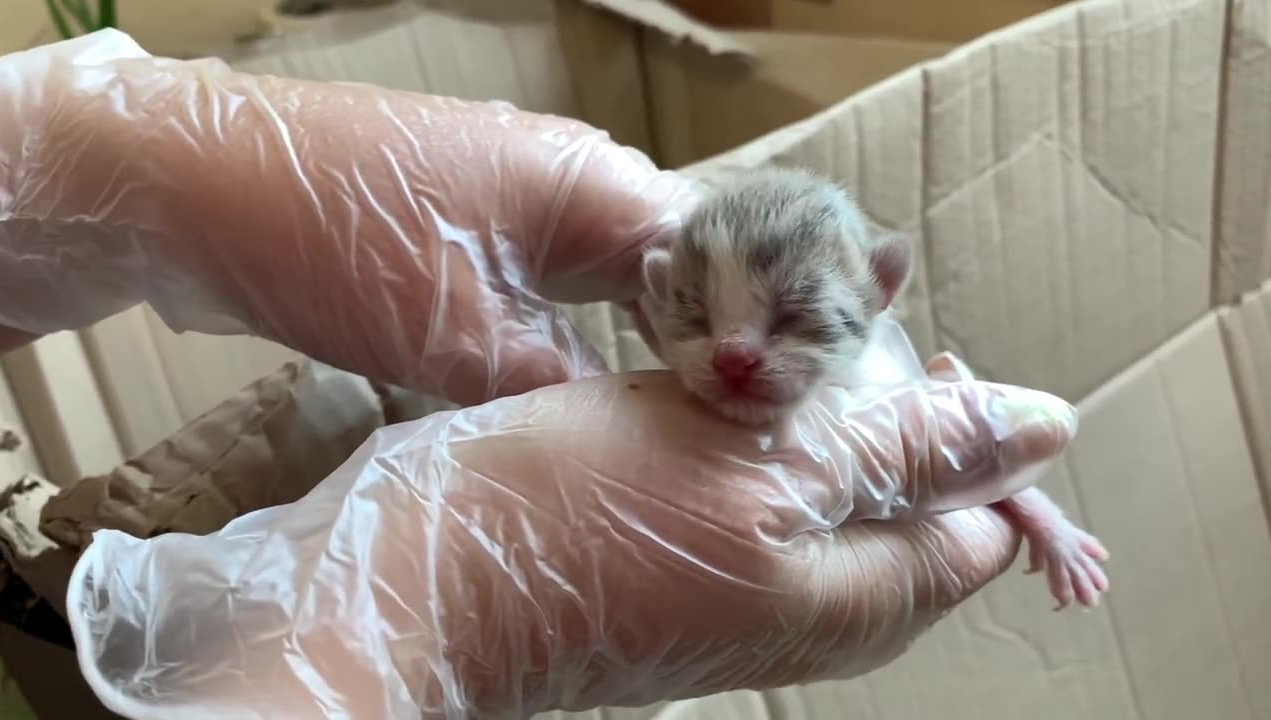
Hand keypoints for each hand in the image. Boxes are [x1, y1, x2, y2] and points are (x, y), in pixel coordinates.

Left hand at [0, 30, 694, 405]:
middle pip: (677, 268)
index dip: (743, 342)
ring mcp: (526, 199)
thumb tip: (626, 438)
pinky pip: (562, 283)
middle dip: (701, 348)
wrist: (196, 186)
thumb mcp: (456, 340)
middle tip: (719, 437)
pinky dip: (581, 336)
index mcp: (596, 187)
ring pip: (618, 279)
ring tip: (668, 428)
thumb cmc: (332, 243)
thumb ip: (558, 392)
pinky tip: (586, 395)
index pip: (717, 262)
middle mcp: (577, 182)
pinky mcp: (478, 227)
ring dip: (642, 345)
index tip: (750, 422)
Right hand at [67, 350, 1076, 717]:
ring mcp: (744, 595)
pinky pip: (747, 494)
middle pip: (897, 505)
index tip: (880, 348)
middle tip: (795, 342)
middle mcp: (813, 613)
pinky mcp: (683, 567)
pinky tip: (692, 396)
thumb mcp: (759, 464)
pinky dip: (738, 435)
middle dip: (869, 409)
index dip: (953, 424)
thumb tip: (1044, 427)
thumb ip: (904, 451)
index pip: (976, 515)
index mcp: (859, 599)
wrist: (424, 580)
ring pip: (817, 490)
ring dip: (796, 414)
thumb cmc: (585, 517)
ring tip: (737, 361)